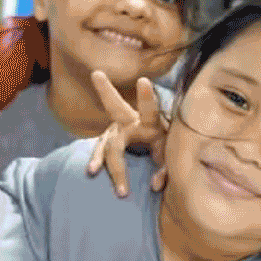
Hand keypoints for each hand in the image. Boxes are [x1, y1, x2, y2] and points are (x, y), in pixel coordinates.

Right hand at [86, 71, 169, 196]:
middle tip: (97, 74)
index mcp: (150, 121)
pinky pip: (100, 152)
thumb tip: (154, 186)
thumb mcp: (169, 155)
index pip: (149, 109)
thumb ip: (166, 169)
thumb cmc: (164, 146)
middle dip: (107, 91)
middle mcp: (129, 121)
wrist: (153, 146)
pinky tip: (91, 171)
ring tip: (93, 170)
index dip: (146, 97)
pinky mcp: (107, 142)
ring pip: (106, 142)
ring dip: (101, 158)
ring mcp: (114, 131)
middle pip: (116, 107)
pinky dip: (97, 162)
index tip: (143, 80)